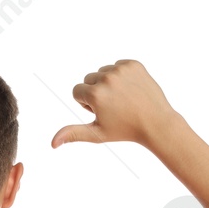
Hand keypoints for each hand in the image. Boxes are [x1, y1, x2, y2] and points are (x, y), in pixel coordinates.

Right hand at [51, 59, 179, 147]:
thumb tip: (52, 143)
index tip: (102, 112)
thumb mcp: (96, 134)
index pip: (76, 91)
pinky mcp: (134, 64)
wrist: (156, 122)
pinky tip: (130, 89)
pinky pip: (117, 66)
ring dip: (107, 83)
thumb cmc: (124, 130)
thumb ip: (73, 134)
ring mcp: (122, 69)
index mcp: (96, 94)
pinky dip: (120, 76)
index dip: (86, 104)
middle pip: (88, 79)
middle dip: (95, 92)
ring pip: (102, 72)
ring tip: (122, 98)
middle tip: (113, 106)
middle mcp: (107, 78)